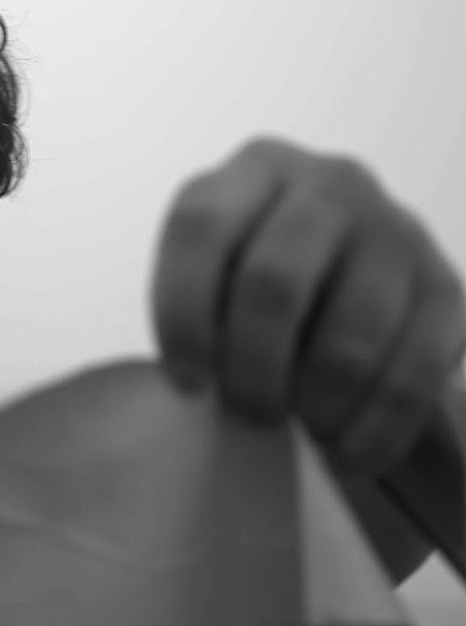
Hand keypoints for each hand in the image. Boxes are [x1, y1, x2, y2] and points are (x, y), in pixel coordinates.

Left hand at [151, 135, 465, 473]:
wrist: (344, 286)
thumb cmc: (250, 291)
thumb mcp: (212, 276)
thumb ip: (197, 308)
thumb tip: (197, 386)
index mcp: (251, 172)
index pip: (202, 230)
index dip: (184, 314)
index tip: (187, 383)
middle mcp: (326, 184)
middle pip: (274, 282)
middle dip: (253, 367)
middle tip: (247, 413)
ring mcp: (393, 229)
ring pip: (349, 336)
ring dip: (315, 402)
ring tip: (297, 430)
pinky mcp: (444, 284)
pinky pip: (413, 372)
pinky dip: (373, 428)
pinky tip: (345, 453)